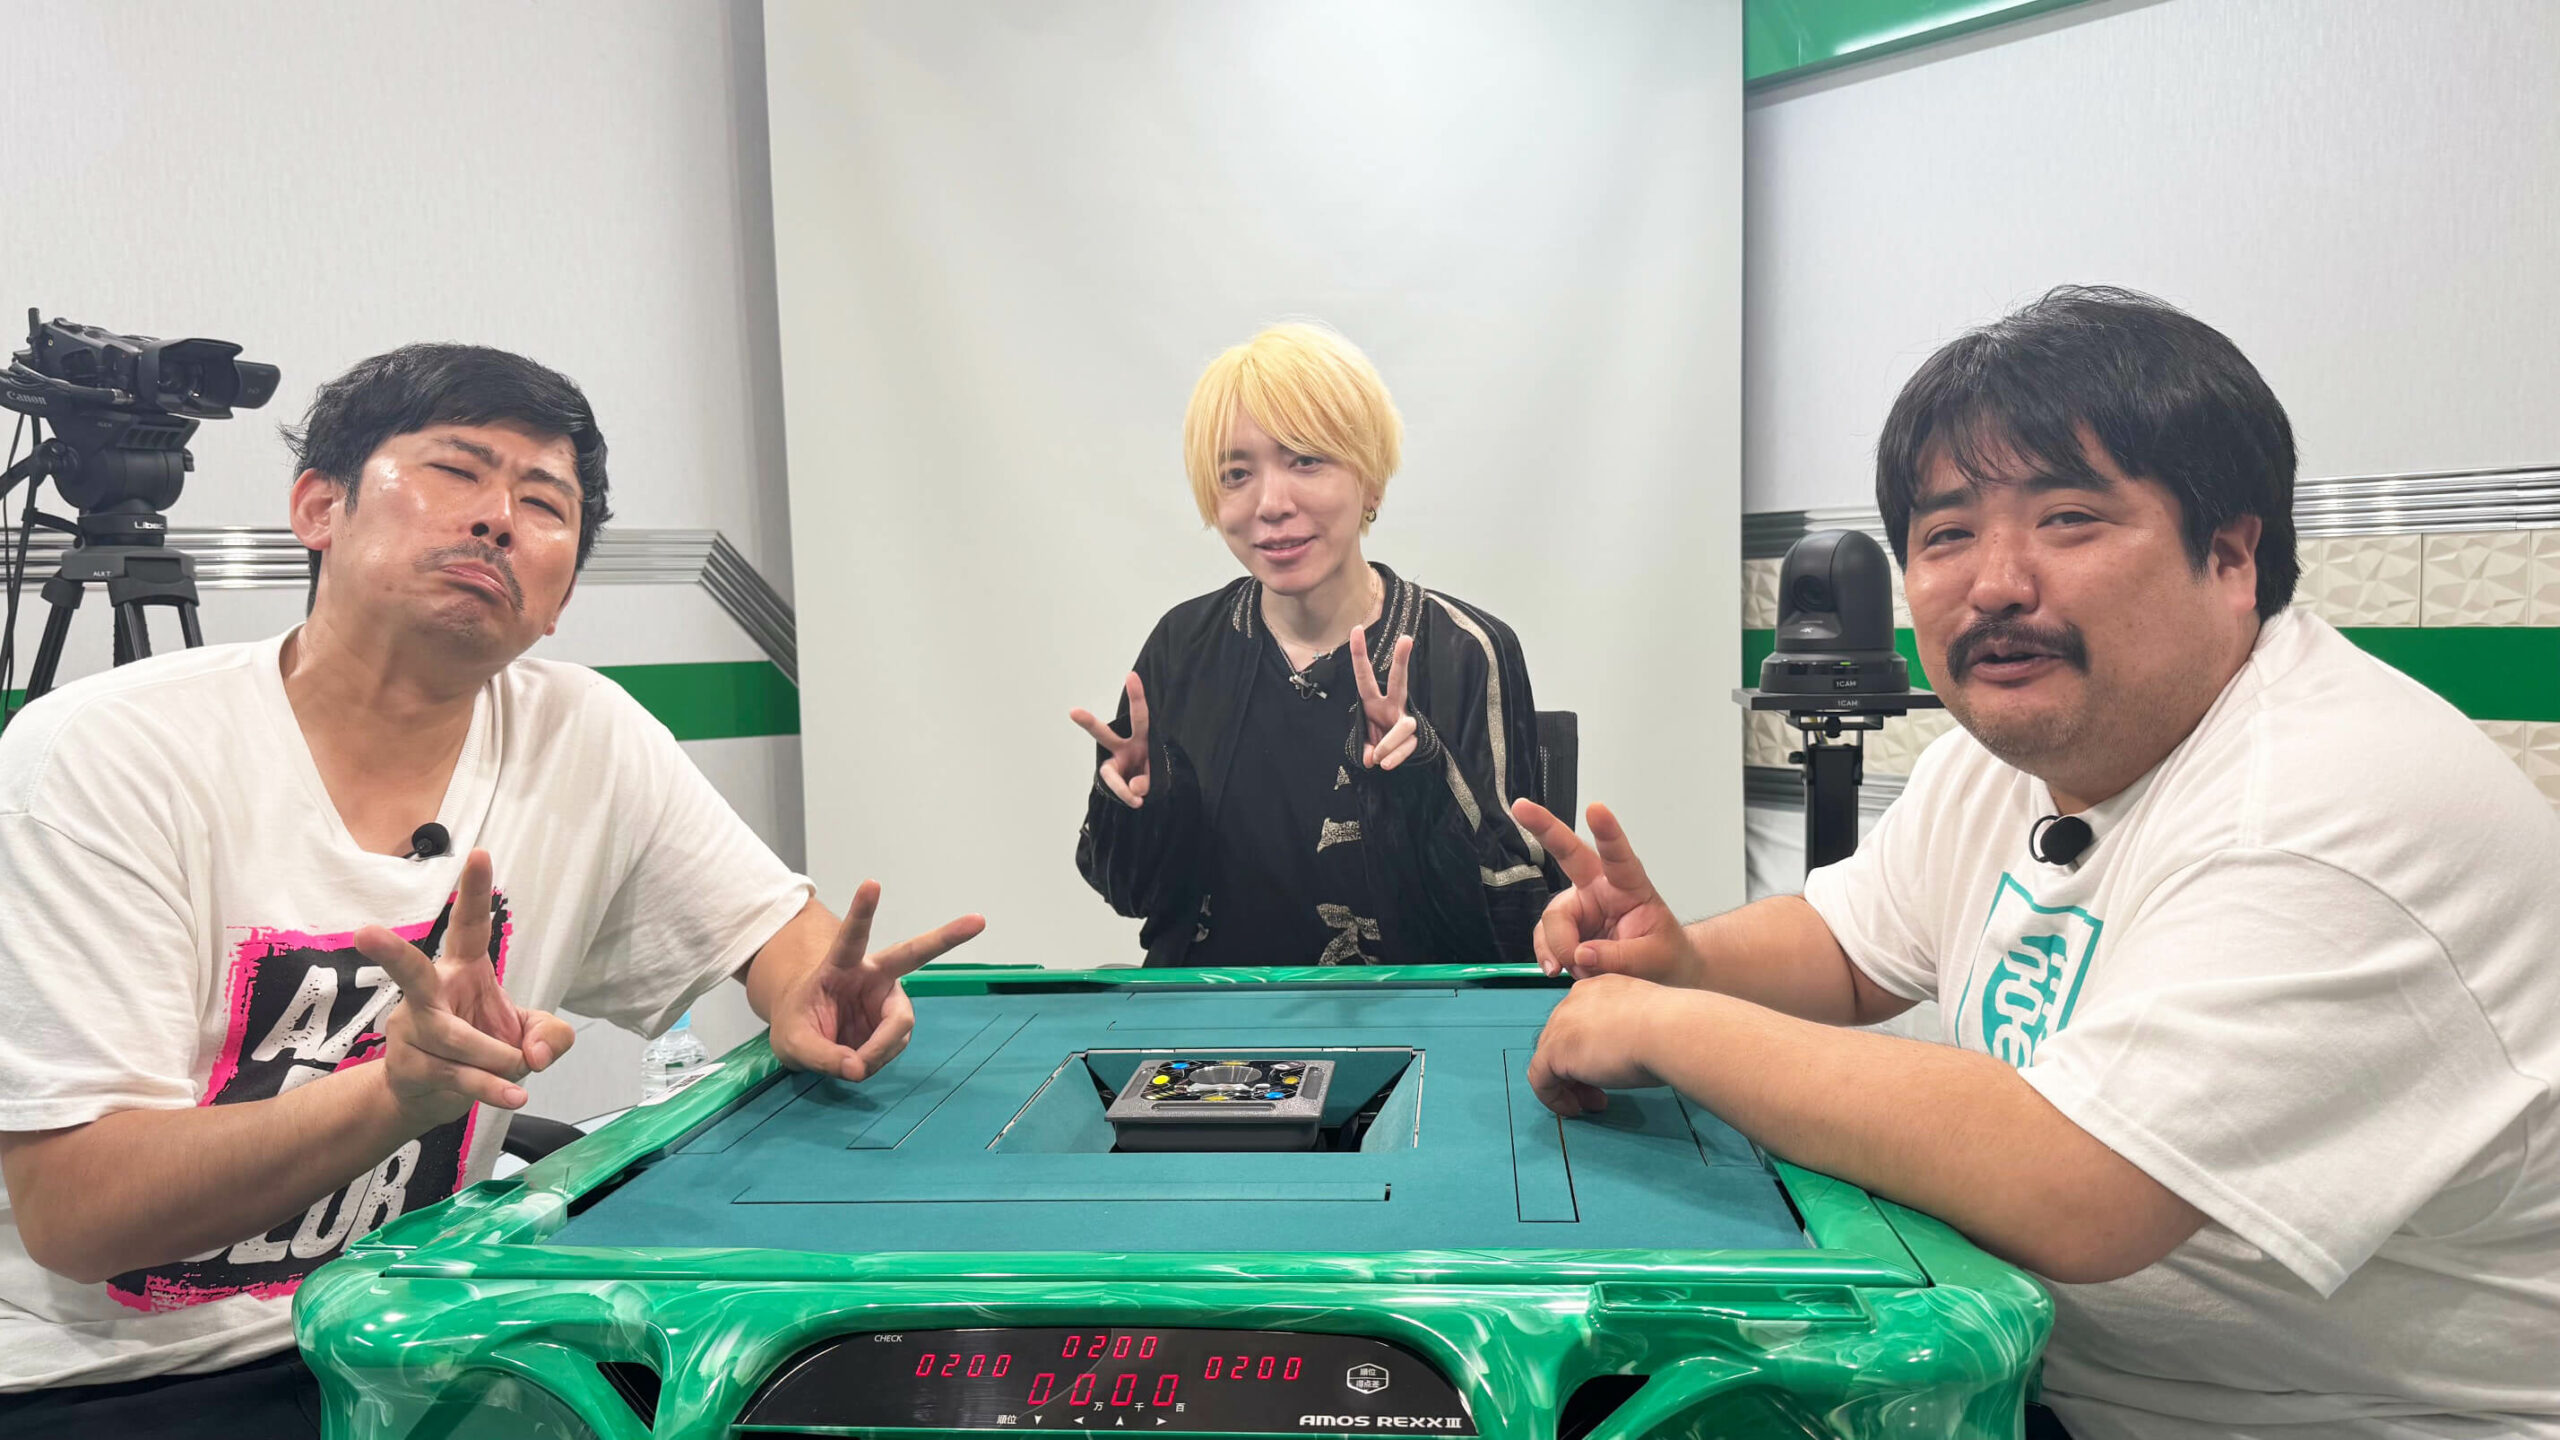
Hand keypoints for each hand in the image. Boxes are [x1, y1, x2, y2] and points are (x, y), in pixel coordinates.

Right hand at [359, 850, 574, 1128]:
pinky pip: (457, 1075)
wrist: (431, 1098)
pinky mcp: (409, 1066)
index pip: (468, 926)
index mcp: (461, 970)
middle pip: (410, 972)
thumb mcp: (529, 1036)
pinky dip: (491, 1087)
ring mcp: (411, 1030)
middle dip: (389, 953)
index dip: (474, 891)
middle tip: (364, 932)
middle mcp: (428, 993)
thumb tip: (536, 1053)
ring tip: (518, 1068)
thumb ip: (550, 1035)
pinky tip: (514, 1094)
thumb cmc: (482, 1049)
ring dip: (497, 1059)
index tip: (481, 854)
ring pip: (457, 1040)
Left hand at [770, 880, 986, 1081]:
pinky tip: (861, 1061)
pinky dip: (877, 1059)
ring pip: (899, 1023)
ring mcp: (887, 998)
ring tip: (856, 1065)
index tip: (872, 883)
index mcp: (840, 965)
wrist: (805, 1033)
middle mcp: (872, 975)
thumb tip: (858, 1069)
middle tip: (978, 921)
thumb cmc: (797, 1024)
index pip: (852, 937)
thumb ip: (823, 1056)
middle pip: (913, 954)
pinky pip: (893, 1045)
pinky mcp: (893, 1021)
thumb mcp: (794, 1043)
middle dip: (946, 937)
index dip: (862, 911)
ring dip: (880, 1049)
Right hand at [1069, 672, 1150, 808]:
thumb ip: (1149, 780)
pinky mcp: (1112, 782)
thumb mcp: (1160, 774)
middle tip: (1073, 711)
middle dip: (1089, 723)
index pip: (1139, 716)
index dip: (1136, 696)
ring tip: (1137, 801)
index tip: (1131, 676)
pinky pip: (1120, 792)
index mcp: (1141, 737)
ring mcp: (1116, 765)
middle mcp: (1124, 748)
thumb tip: (1133, 788)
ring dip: (1121, 788)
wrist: (1148, 789)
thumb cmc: (1153, 773)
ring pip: (1111, 775)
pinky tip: (1138, 801)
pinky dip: (1130, 797)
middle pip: (1104, 734)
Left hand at [1349, 626, 1418, 769]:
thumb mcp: (1363, 741)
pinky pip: (1407, 746)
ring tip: (1378, 760)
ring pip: (1404, 727)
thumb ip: (1363, 747)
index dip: (1359, 654)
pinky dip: (1394, 757)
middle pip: (1398, 680)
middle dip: (1401, 660)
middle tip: (1406, 638)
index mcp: (1373, 701)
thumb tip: (1371, 757)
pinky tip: (1385, 765)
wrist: (1395, 756)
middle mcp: (1392, 705)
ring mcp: (1406, 719)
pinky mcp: (1417, 736)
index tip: (1356, 629)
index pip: (1364, 676)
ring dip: (1389, 744)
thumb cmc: (1376, 739)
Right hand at [1509, 799, 1704, 983]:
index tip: (1596, 809)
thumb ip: (1621, 957)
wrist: (1660, 972)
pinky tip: (1557, 970)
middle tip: (1521, 807)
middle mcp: (1598, 887)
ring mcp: (1578, 906)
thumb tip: (1581, 955)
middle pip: (1567, 853)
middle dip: (1544, 828)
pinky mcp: (1564, 927)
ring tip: (1581, 971)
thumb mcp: (1654, 959)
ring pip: (1553, 918)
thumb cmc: (1664, 953)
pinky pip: (1544, 938)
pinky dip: (1548, 956)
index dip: (1607, 832)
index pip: (1618, 855)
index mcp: (1629, 884)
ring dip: (1561, 948)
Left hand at [1527, 973, 1675, 1116]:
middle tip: (1599, 1095)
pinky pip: (1540, 1078)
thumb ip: (1626, 1032)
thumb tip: (1624, 1054)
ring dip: (1567, 1086)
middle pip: (1561, 1040)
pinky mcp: (1553, 1051)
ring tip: (1588, 1105)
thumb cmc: (1670, 1028)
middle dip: (1577, 1071)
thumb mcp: (1645, 1023)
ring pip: (1549, 1059)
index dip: (1589, 1051)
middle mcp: (1573, 1001)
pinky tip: (1573, 1109)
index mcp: (1597, 990)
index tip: (1608, 1072)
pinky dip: (1553, 1097)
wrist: (1667, 1029)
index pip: (1580, 1023)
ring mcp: (1560, 1025)